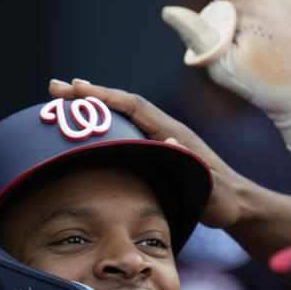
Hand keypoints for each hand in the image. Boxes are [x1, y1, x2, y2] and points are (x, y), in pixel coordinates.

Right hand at [48, 78, 290, 260]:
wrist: (237, 202)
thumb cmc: (223, 197)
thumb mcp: (209, 183)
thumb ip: (192, 162)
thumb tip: (170, 141)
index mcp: (172, 131)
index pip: (133, 106)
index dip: (105, 96)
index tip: (78, 88)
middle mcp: (163, 127)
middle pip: (120, 103)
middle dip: (87, 94)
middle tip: (53, 87)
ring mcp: (159, 136)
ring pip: (119, 114)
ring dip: (90, 105)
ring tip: (60, 100)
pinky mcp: (156, 146)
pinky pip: (122, 128)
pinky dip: (100, 123)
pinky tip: (84, 128)